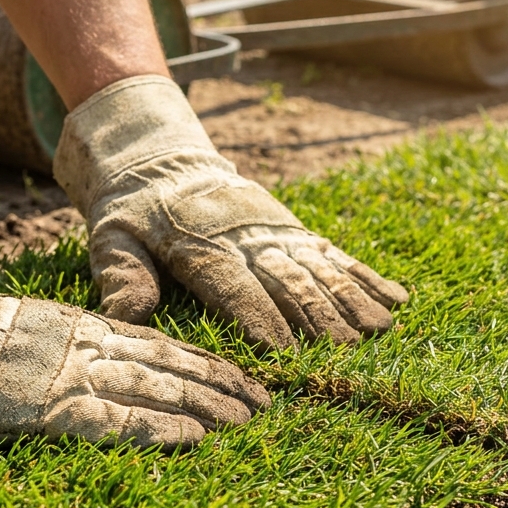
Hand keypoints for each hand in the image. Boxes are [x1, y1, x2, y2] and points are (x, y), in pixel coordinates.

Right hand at [0, 247, 269, 446]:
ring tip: (247, 421)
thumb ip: (72, 339)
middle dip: (220, 384)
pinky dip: (156, 429)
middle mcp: (85, 345)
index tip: (242, 377)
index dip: (205, 363)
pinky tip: (193, 439)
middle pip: (169, 363)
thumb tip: (108, 349)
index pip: (160, 343)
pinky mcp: (47, 409)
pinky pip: (113, 421)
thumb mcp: (31, 325)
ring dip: (204, 406)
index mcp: (81, 324)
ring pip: (153, 389)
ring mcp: (68, 375)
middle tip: (265, 403)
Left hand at [53, 76, 407, 349]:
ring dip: (351, 299)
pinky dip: (365, 277)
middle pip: (287, 280)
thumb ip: (121, 273)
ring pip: (319, 268)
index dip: (260, 317)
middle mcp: (247, 238)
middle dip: (317, 315)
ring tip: (380, 328)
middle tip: (346, 348)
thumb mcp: (111, 236)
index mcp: (200, 246)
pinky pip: (334, 254)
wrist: (159, 158)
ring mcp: (277, 233)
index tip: (285, 349)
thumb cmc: (132, 212)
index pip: (233, 286)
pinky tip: (396, 299)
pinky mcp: (294, 230)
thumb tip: (127, 316)